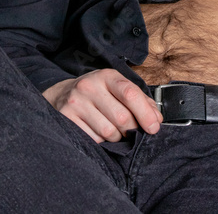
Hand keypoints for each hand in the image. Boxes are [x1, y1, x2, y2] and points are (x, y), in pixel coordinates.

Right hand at [42, 69, 161, 142]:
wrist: (61, 95)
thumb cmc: (97, 93)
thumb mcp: (116, 88)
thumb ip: (139, 100)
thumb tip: (156, 119)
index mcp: (107, 76)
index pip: (130, 93)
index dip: (145, 113)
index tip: (154, 127)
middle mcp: (89, 86)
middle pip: (122, 117)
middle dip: (132, 129)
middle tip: (130, 131)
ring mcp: (76, 102)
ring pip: (109, 132)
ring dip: (116, 137)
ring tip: (113, 130)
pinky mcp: (67, 119)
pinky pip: (93, 139)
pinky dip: (101, 141)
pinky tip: (97, 132)